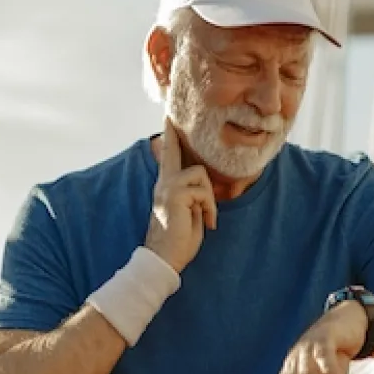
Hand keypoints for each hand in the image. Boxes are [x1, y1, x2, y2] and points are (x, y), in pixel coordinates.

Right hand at [145, 117, 216, 271]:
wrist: (164, 260)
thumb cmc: (178, 242)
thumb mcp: (190, 214)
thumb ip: (194, 197)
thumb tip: (203, 186)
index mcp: (166, 188)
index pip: (168, 159)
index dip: (168, 138)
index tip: (167, 120)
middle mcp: (163, 184)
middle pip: (172, 151)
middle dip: (171, 133)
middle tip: (167, 114)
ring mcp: (167, 188)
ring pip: (200, 173)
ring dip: (209, 197)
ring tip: (206, 217)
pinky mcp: (175, 194)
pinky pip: (203, 191)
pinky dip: (210, 207)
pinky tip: (207, 223)